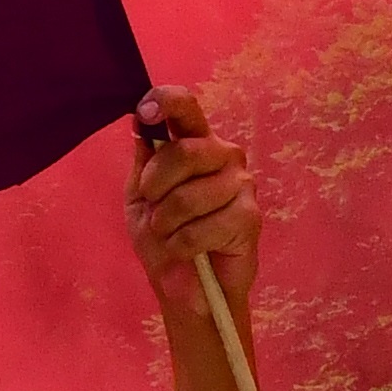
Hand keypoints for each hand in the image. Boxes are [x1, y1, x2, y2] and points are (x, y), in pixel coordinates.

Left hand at [127, 86, 259, 326]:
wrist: (188, 289)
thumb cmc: (165, 239)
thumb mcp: (141, 200)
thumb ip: (143, 164)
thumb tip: (141, 125)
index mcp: (194, 143)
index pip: (186, 107)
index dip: (166, 101)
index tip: (146, 111)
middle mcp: (223, 155)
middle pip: (184, 152)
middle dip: (156, 188)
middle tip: (155, 214)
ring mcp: (240, 184)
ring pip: (189, 195)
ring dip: (167, 225)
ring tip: (172, 237)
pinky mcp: (250, 216)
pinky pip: (203, 227)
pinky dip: (184, 245)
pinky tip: (190, 252)